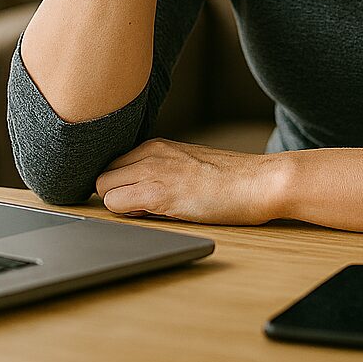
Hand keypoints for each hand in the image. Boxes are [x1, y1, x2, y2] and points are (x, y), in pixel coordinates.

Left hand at [95, 137, 284, 225]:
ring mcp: (152, 170)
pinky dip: (125, 214)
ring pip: (104, 189)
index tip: (137, 199)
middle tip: (142, 209)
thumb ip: (160, 174)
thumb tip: (136, 197)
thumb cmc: (232, 180)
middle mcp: (150, 152)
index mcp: (157, 145)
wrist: (259, 182)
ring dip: (120, 206)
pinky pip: (115, 204)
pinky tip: (155, 215)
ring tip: (152, 213)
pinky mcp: (158, 192)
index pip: (114, 165)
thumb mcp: (189, 167)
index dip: (121, 186)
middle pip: (103, 176)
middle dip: (115, 196)